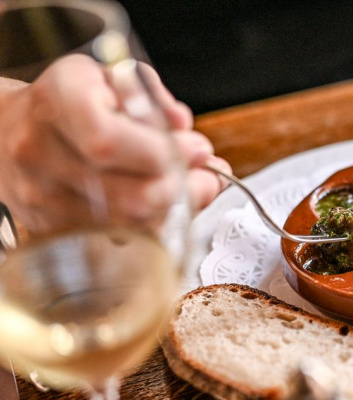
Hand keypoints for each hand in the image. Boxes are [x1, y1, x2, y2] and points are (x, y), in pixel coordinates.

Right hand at [0, 54, 227, 233]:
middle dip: (183, 189)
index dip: (163, 153)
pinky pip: (116, 240)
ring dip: (173, 211)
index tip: (196, 149)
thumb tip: (183, 127)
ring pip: (129, 226)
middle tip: (204, 175)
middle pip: (129, 195)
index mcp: (57, 102)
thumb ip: (154, 98)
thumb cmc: (70, 102)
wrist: (4, 128)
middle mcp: (41, 152)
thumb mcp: (110, 78)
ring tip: (187, 189)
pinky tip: (159, 206)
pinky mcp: (49, 227)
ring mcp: (41, 196)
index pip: (108, 141)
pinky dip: (151, 227)